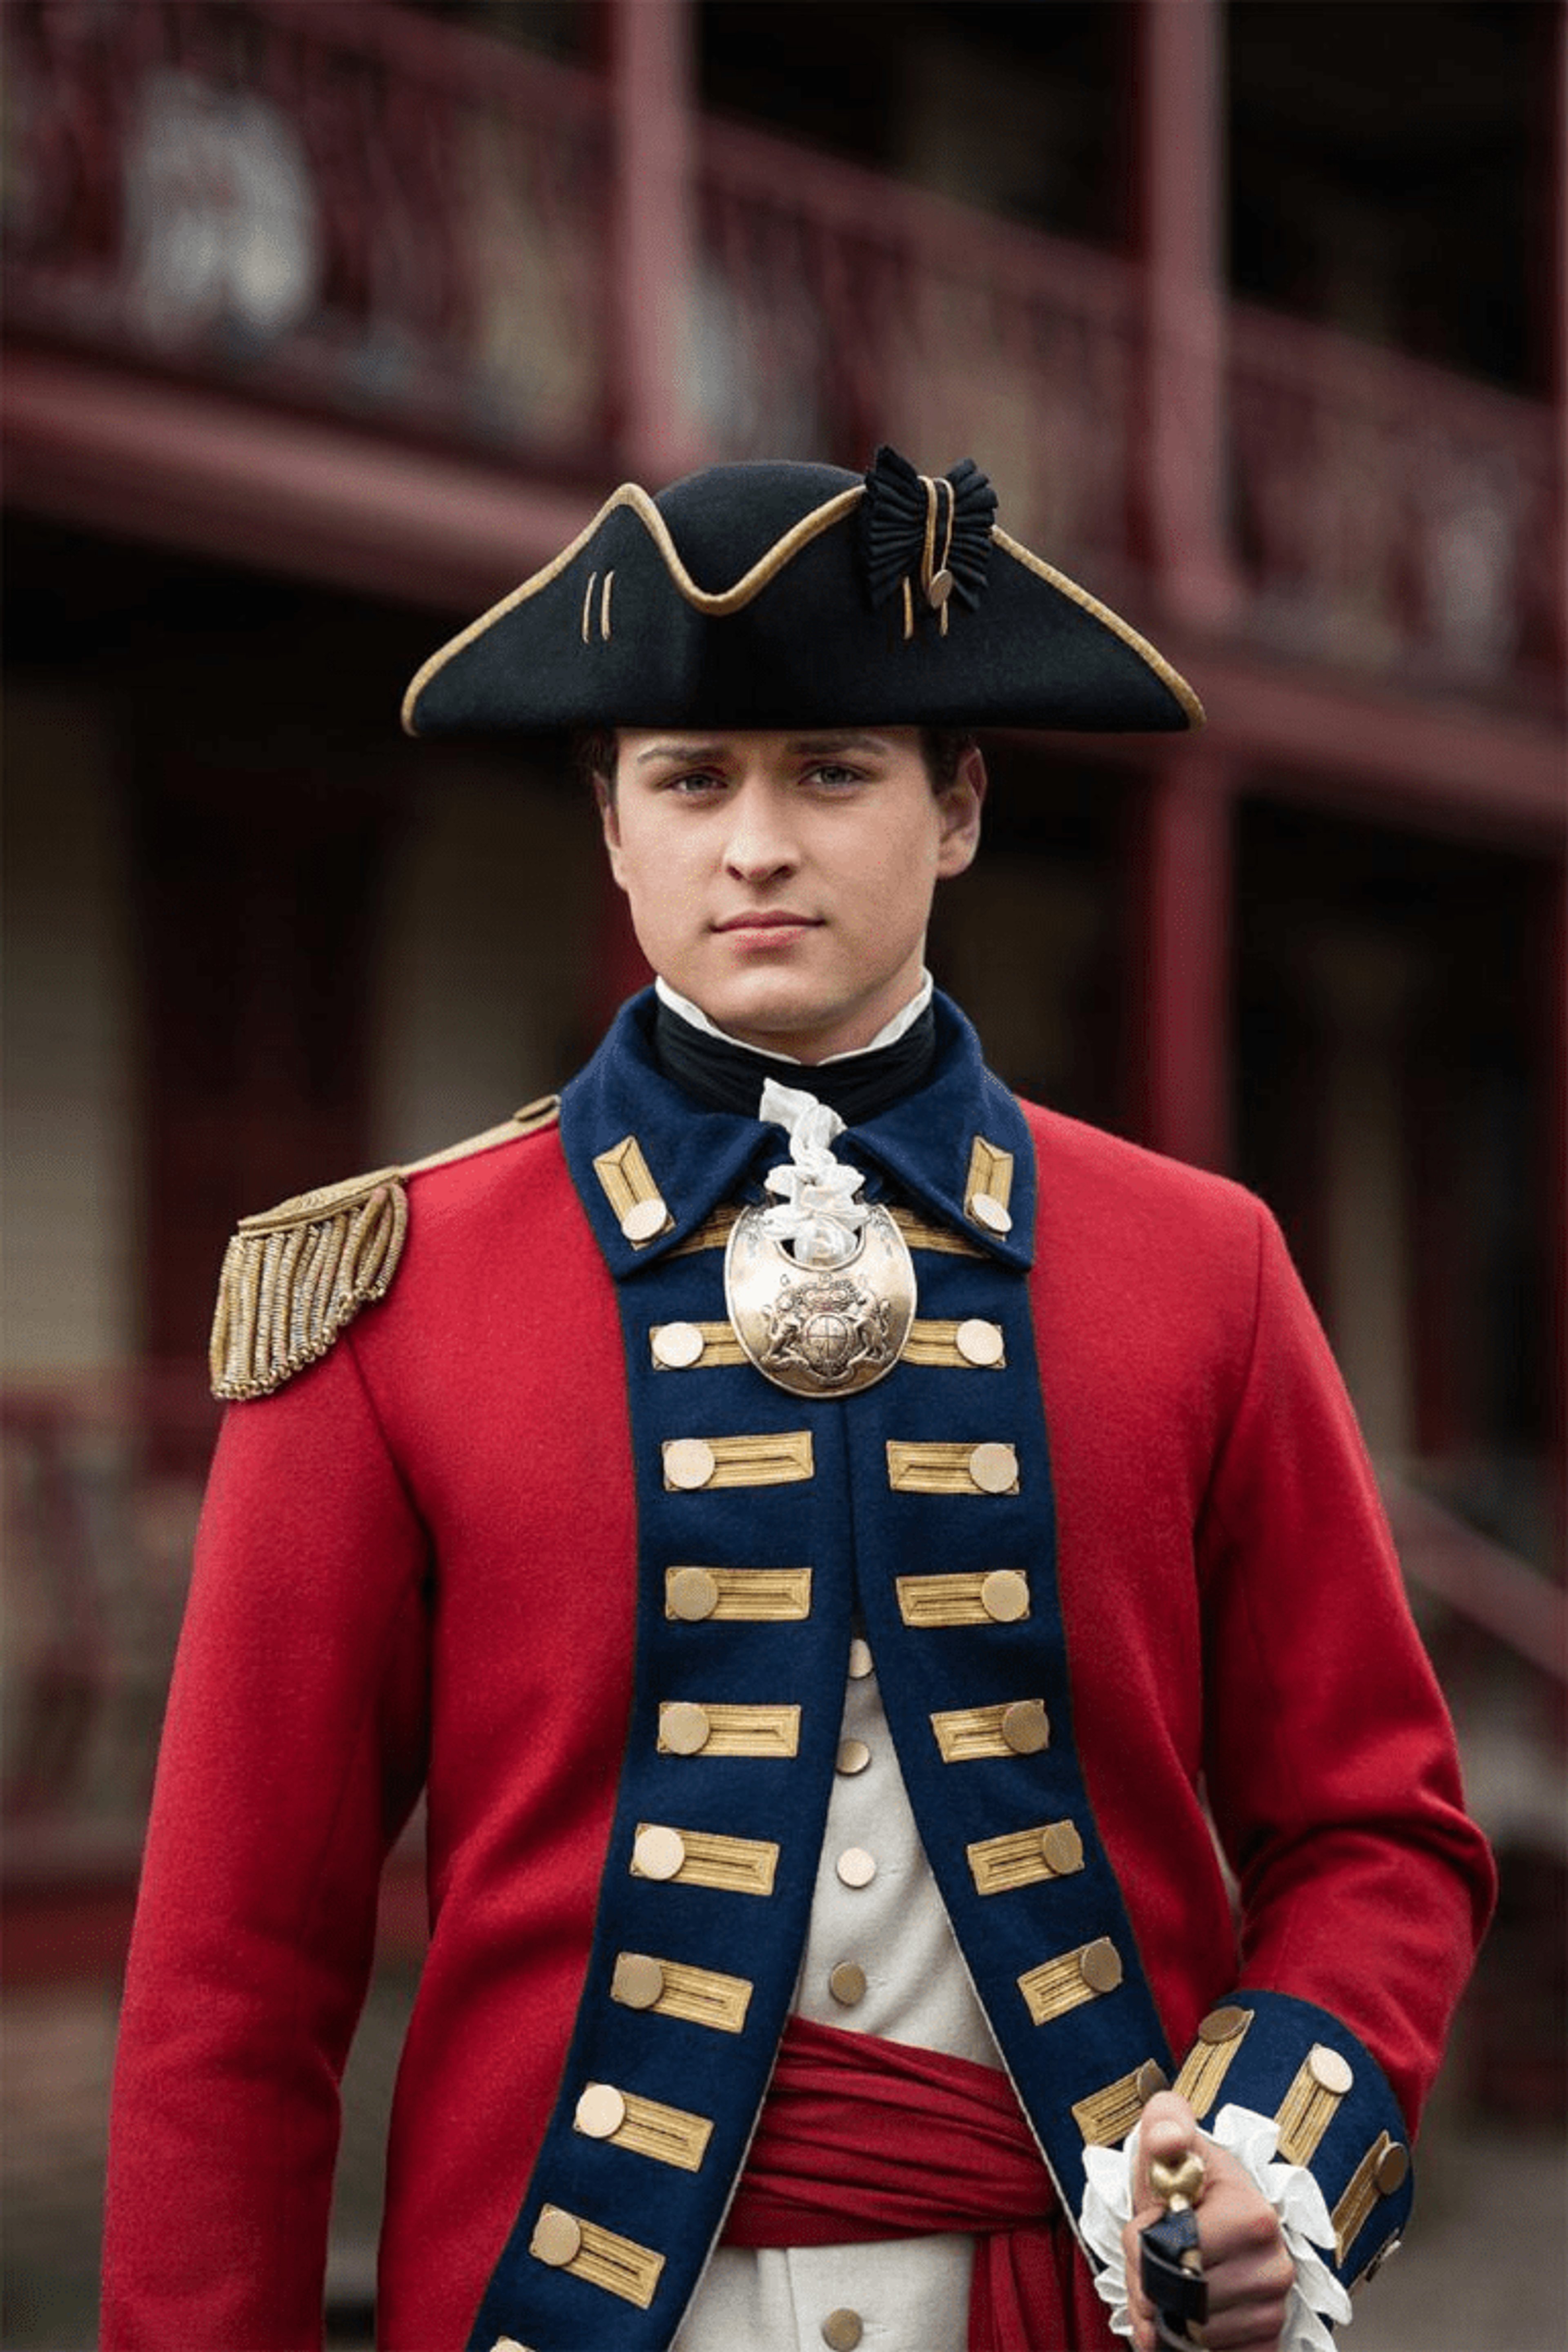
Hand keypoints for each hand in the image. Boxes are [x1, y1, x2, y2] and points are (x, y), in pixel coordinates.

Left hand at [1124, 2093, 1294, 2351]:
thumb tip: (1169, 2139)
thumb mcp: (1169, 2134)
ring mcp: (1275, 2309)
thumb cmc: (1185, 2175)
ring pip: (1195, 2335)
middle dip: (1149, 2285)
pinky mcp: (1267, 2342)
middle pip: (1185, 2299)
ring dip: (1165, 2317)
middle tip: (1148, 2263)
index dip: (1144, 2245)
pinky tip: (1184, 2315)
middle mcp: (1276, 2267)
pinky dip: (1187, 2345)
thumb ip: (1165, 2124)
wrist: (1212, 2211)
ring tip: (1165, 2283)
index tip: (1145, 2229)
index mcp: (1255, 2216)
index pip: (1179, 2252)